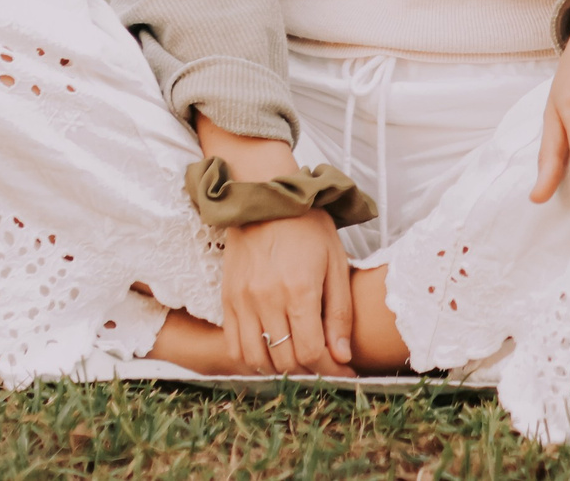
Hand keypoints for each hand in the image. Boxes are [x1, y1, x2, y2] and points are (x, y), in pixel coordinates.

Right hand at [194, 114, 355, 376]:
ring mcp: (242, 301)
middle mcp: (267, 300)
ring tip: (297, 357)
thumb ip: (340, 313)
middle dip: (308, 370)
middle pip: (285, 361)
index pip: (311, 352)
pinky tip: (271, 349)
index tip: (342, 372)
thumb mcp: (335, 263)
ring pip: (258, 360)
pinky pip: (235, 346)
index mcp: (299, 290)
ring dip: (279, 367)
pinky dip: (253, 357)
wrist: (265, 196)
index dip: (330, 370)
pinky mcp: (227, 299)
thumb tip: (342, 356)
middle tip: (322, 363)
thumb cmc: (307, 226)